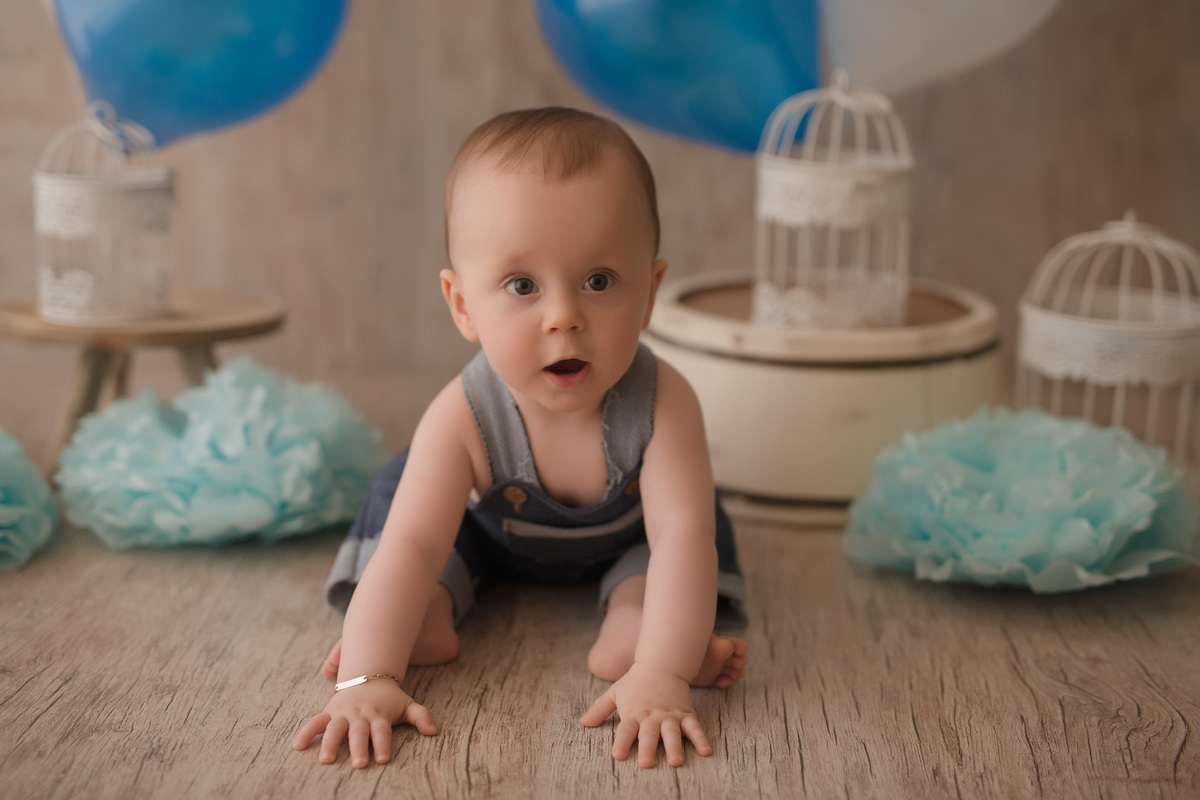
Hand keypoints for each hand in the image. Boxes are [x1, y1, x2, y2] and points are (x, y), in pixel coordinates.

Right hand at [292, 679, 437, 767]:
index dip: (383, 744)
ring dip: (331, 743)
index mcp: (379, 714)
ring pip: (336, 728)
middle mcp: (360, 714)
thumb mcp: (407, 704)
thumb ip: (420, 716)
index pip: (382, 730)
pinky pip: (316, 722)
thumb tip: (434, 731)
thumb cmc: (389, 698)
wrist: (368, 675)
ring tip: (326, 759)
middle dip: (360, 747)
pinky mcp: (329, 712)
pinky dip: (307, 732)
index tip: (383, 759)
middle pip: (360, 732)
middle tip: (360, 764)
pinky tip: (298, 746)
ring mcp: (343, 713)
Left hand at [580, 662, 711, 767]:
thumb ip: (599, 709)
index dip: (622, 742)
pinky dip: (700, 739)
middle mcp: (652, 716)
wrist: (661, 664)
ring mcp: (670, 715)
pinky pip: (694, 728)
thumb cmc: (635, 682)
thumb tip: (582, 722)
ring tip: (676, 762)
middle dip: (648, 749)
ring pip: (672, 733)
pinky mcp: (685, 714)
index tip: (617, 755)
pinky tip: (705, 751)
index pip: (626, 730)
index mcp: (634, 713)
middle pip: (649, 734)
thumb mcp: (614, 693)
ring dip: (674, 747)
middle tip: (646, 763)